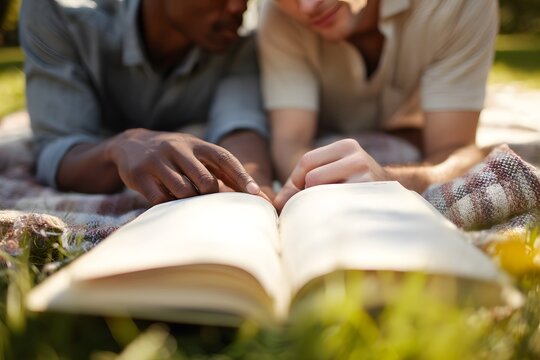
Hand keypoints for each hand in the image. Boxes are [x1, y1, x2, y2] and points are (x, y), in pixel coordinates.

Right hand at [106, 129, 262, 204]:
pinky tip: (165, 199)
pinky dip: (167, 204)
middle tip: (206, 199)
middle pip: (205, 180)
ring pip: (184, 191)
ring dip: (188, 200)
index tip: (255, 193)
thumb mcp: (195, 152)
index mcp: (195, 143)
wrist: (130, 144)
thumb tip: (253, 192)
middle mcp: (177, 148)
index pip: (224, 158)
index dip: (241, 176)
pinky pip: (160, 199)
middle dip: (210, 195)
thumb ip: (219, 169)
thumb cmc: (175, 154)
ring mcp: (157, 161)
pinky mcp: (139, 175)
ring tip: (183, 197)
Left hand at [273, 139, 391, 210]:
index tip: (294, 199)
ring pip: (322, 192)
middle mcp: (357, 156)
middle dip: (305, 195)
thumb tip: (277, 203)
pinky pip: (335, 206)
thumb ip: (301, 184)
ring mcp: (365, 174)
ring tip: (326, 212)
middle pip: (311, 177)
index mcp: (346, 146)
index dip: (294, 182)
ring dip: (317, 206)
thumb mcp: (333, 175)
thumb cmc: (355, 189)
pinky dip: (329, 214)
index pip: (306, 161)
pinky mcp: (369, 194)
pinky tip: (337, 217)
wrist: (395, 201)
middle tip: (311, 208)